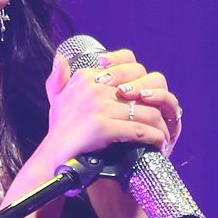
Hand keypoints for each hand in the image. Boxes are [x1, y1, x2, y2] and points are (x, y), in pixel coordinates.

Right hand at [38, 47, 171, 173]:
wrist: (52, 159)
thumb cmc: (59, 131)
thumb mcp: (57, 99)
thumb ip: (60, 78)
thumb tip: (61, 58)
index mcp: (86, 77)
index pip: (129, 64)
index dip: (146, 81)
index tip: (150, 98)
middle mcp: (93, 88)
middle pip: (143, 88)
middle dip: (158, 104)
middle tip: (164, 117)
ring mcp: (98, 107)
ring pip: (146, 111)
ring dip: (160, 126)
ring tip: (163, 135)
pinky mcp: (103, 127)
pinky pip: (140, 130)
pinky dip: (154, 138)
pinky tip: (158, 144)